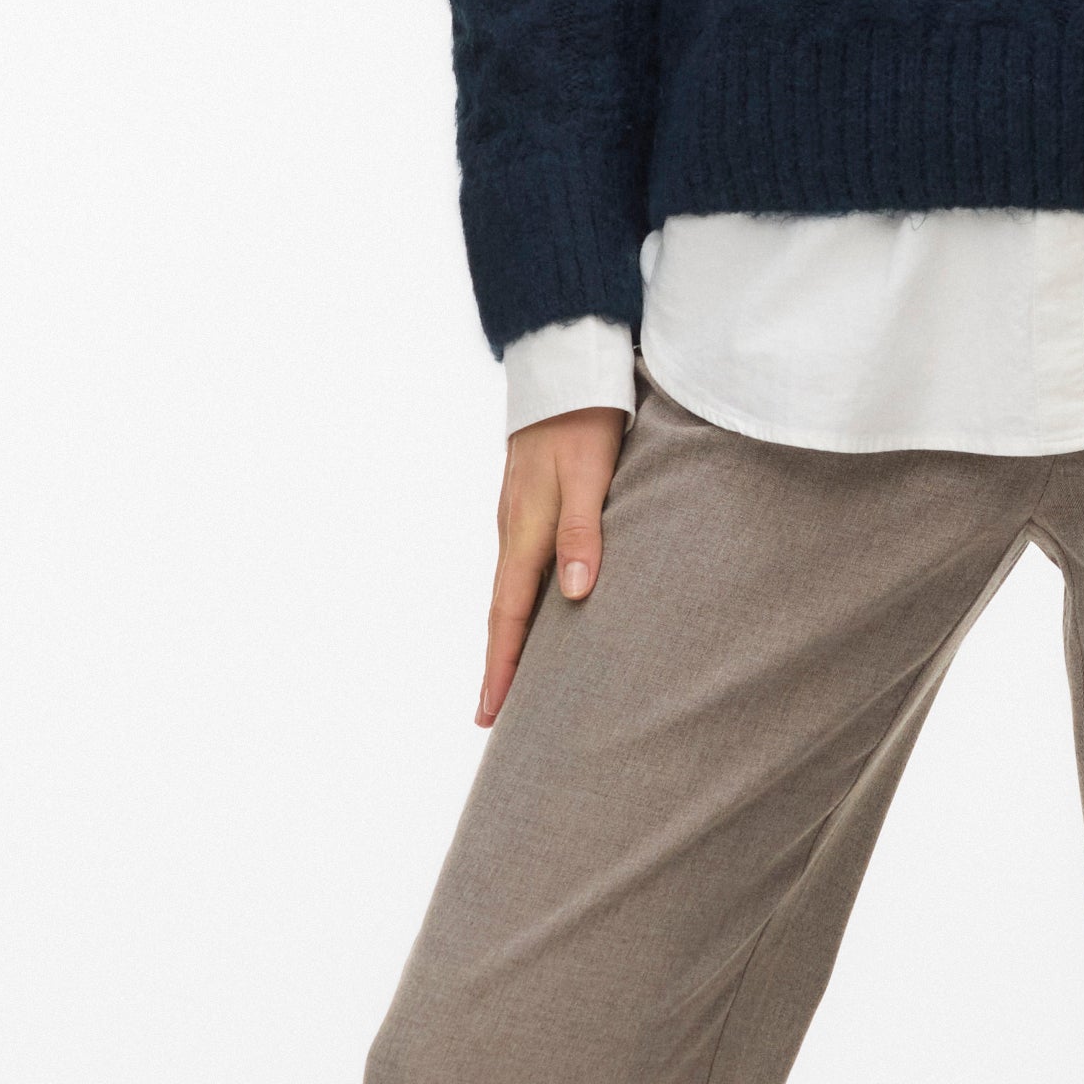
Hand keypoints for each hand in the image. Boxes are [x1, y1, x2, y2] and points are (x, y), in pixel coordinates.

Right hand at [481, 405, 627, 723]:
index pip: (510, 616)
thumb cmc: (585, 420)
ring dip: (511, 637)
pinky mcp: (531, 505)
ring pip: (512, 592)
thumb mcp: (591, 474)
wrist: (565, 367)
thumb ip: (585, 531)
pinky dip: (524, 603)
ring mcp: (520, 519)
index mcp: (526, 532)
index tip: (492, 713)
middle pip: (504, 613)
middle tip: (496, 716)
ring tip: (516, 679)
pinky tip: (540, 612)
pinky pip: (523, 568)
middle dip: (500, 665)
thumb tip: (575, 593)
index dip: (503, 667)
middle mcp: (515, 531)